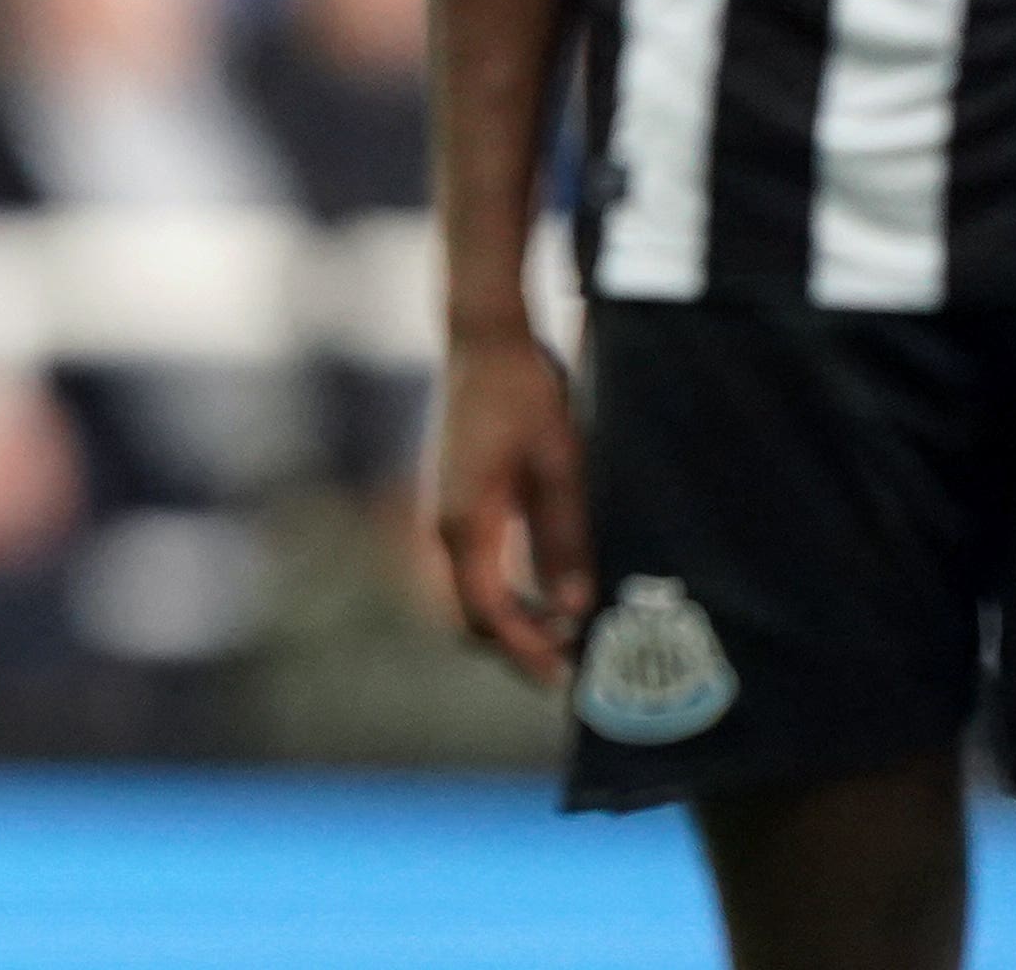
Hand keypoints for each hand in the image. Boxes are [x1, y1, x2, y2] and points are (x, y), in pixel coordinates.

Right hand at [435, 325, 593, 682]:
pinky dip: (503, 593)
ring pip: (469, 594)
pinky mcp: (452, 501)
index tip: (567, 676)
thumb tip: (573, 607)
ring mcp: (442, 514)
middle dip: (518, 648)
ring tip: (564, 633)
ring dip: (511, 622)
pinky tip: (543, 590)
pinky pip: (472, 567)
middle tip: (571, 665)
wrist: (483, 338)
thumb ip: (564, 539)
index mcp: (465, 524)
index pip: (490, 616)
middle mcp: (442, 526)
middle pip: (471, 616)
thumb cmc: (524, 393)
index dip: (528, 652)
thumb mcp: (560, 465)